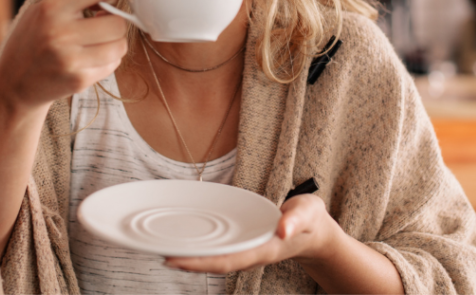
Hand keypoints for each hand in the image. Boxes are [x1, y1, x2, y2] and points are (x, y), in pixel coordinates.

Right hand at [0, 0, 129, 114]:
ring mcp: (70, 60)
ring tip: (97, 40)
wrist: (12, 83)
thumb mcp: (43, 4)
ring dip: (114, 42)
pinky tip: (90, 57)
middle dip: (113, 20)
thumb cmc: (31, 38)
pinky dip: (107, 60)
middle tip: (100, 22)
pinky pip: (113, 64)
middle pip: (117, 21)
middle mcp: (60, 34)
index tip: (100, 0)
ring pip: (120, 45)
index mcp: (51, 8)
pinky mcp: (78, 81)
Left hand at [164, 194, 336, 273]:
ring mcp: (248, 251)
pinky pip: (220, 250)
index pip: (227, 260)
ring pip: (216, 259)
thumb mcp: (308, 213)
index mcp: (264, 249)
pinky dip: (202, 248)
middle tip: (160, 254)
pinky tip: (189, 242)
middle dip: (189, 262)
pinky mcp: (246, 244)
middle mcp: (252, 254)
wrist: (316, 233)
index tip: (176, 260)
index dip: (200, 262)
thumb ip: (296, 219)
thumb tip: (282, 229)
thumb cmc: (310, 220)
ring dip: (193, 257)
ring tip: (166, 250)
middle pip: (215, 263)